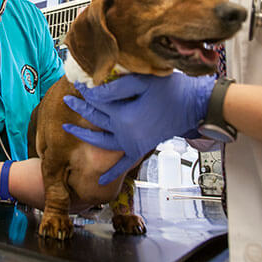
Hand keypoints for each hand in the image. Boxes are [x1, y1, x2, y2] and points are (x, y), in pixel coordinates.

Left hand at [63, 72, 215, 184]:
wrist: (194, 106)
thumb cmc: (170, 90)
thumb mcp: (142, 82)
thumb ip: (116, 87)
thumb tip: (94, 90)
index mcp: (123, 117)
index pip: (96, 102)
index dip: (85, 92)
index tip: (76, 83)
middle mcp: (125, 134)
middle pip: (95, 120)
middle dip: (80, 109)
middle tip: (68, 100)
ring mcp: (132, 144)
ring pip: (101, 141)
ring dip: (84, 135)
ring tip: (68, 127)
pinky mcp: (141, 148)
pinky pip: (123, 164)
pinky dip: (112, 172)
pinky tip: (102, 179)